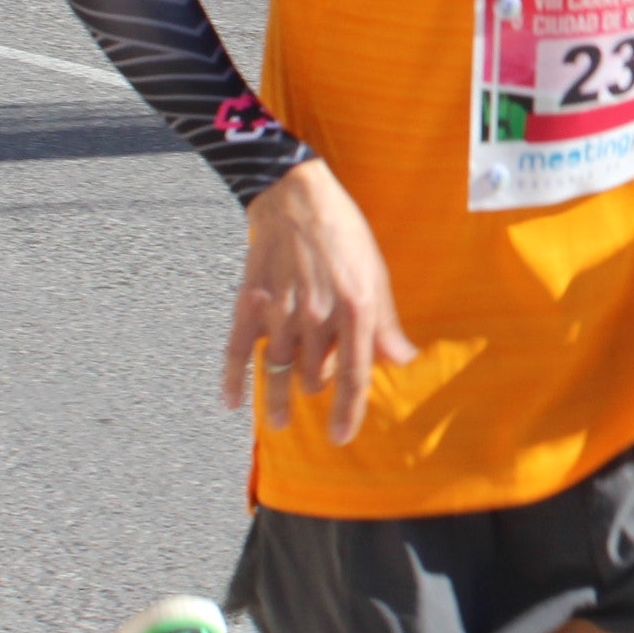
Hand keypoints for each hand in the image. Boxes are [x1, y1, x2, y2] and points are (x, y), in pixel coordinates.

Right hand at [223, 159, 416, 446]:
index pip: (355, 376)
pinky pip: (238, 351)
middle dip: (318, 386)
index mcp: (355, 309)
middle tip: (317, 388)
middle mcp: (318, 316)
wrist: (295, 196)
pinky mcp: (250, 304)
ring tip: (277, 420)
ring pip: (280, 371)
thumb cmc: (342, 232)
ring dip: (277, 399)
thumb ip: (386, 322)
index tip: (341, 437)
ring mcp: (281, 312)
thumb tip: (402, 360)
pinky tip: (231, 401)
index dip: (349, 411)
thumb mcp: (376, 273)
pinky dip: (233, 379)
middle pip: (316, 375)